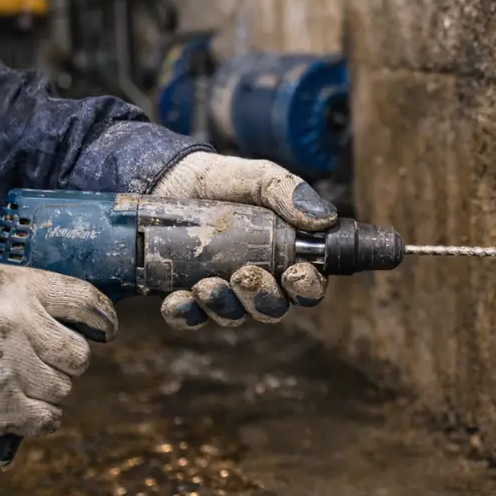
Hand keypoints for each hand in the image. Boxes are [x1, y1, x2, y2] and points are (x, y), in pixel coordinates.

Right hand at [0, 264, 117, 440]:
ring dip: (50, 389)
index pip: (85, 300)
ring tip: (22, 381)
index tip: (105, 328)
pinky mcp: (2, 407)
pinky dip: (42, 417)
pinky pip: (47, 418)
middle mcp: (22, 328)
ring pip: (63, 388)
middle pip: (78, 354)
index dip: (103, 317)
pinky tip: (26, 408)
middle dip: (69, 360)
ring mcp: (14, 370)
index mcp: (20, 290)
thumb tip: (65, 308)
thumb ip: (26, 291)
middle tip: (49, 359)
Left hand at [151, 152, 336, 328]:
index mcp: (285, 256)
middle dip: (261, 298)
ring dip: (223, 306)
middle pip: (272, 308)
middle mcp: (258, 280)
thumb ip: (289, 192)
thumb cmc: (225, 180)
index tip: (294, 273)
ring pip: (233, 315)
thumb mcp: (259, 177)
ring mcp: (223, 291)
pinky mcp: (189, 295)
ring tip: (205, 285)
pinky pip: (191, 317)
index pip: (307, 285)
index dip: (306, 288)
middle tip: (244, 276)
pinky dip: (185, 313)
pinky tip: (178, 299)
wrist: (171, 178)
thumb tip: (324, 218)